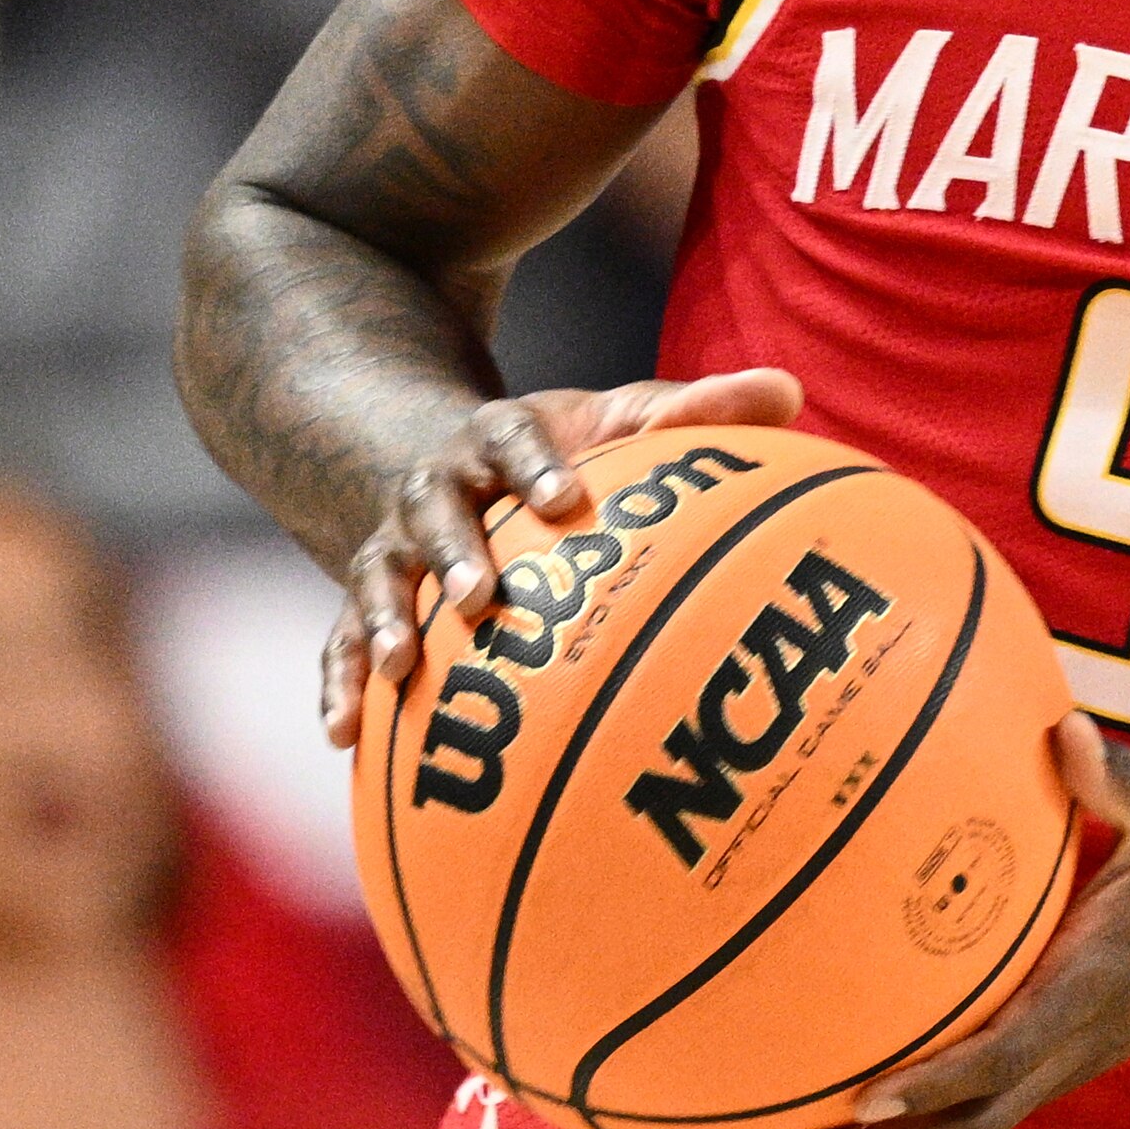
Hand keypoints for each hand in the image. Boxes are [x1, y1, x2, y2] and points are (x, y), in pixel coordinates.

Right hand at [321, 365, 802, 746]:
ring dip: (382, 622)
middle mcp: (436, 489)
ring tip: (398, 671)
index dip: (533, 466)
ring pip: (377, 578)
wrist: (448, 467)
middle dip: (453, 553)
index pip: (510, 439)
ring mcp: (393, 546)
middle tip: (480, 599)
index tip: (563, 498)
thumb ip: (696, 412)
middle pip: (433, 511)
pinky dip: (340, 684)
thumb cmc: (560, 454)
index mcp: (497, 439)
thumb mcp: (617, 420)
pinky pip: (340, 643)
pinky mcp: (367, 601)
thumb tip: (790, 390)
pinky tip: (343, 738)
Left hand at [747, 721, 1129, 1128]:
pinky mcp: (1061, 1049)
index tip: (866, 1098)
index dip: (938, 1082)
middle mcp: (1073, 1040)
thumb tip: (1063, 728)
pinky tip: (847, 1099)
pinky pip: (975, 1101)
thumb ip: (1119, 776)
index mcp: (1094, 987)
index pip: (1008, 1053)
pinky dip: (909, 1117)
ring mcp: (1066, 1056)